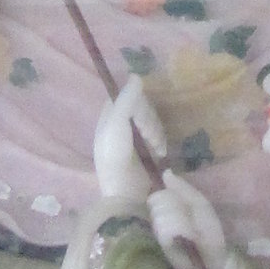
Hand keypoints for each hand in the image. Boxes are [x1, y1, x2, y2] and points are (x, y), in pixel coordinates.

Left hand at [93, 74, 165, 209]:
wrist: (124, 193)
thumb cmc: (115, 157)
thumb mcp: (116, 125)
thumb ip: (126, 100)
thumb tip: (136, 75)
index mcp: (108, 119)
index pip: (126, 97)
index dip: (136, 103)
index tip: (140, 115)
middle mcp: (120, 126)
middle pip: (142, 108)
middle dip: (148, 119)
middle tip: (147, 135)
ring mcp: (134, 139)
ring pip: (152, 121)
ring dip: (156, 131)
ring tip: (154, 146)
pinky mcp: (146, 151)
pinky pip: (158, 135)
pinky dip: (161, 141)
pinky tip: (160, 152)